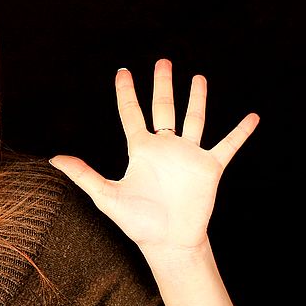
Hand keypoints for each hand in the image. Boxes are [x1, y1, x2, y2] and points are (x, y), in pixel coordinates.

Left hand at [50, 59, 258, 260]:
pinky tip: (252, 117)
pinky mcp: (209, 168)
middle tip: (163, 62)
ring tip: (198, 78)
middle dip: (163, 85)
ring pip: (194, 119)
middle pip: (163, 108)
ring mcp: (188, 156)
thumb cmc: (137, 222)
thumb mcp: (106, 196)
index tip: (123, 72)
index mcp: (140, 150)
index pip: (131, 113)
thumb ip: (83, 174)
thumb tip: (54, 159)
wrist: (168, 243)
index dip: (126, 93)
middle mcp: (164, 148)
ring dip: (197, 99)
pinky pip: (227, 145)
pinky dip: (239, 132)